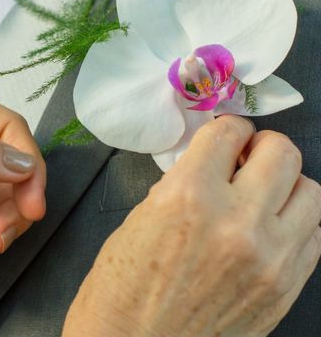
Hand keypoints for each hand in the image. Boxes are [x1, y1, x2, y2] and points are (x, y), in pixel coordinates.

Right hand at [64, 115, 320, 335]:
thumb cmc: (119, 292)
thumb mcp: (138, 221)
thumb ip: (181, 186)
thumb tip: (211, 166)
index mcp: (187, 198)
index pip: (228, 134)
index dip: (226, 128)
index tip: (225, 135)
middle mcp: (235, 223)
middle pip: (280, 152)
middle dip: (260, 146)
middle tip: (244, 156)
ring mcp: (269, 258)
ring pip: (310, 190)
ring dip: (285, 183)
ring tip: (261, 193)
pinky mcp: (285, 288)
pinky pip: (315, 234)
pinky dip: (297, 220)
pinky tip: (270, 225)